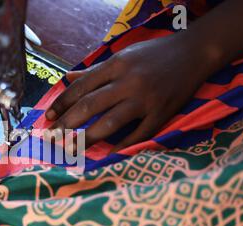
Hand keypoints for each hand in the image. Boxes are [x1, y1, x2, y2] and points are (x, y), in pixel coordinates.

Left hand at [45, 34, 212, 150]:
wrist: (195, 52)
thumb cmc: (154, 54)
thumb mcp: (123, 55)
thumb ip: (95, 70)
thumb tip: (68, 78)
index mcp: (116, 65)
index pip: (81, 86)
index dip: (62, 103)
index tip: (48, 117)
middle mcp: (128, 81)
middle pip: (90, 105)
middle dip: (67, 124)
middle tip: (52, 138)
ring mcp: (146, 99)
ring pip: (110, 122)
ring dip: (87, 138)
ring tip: (70, 149)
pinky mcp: (162, 114)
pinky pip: (138, 134)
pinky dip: (121, 147)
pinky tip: (106, 156)